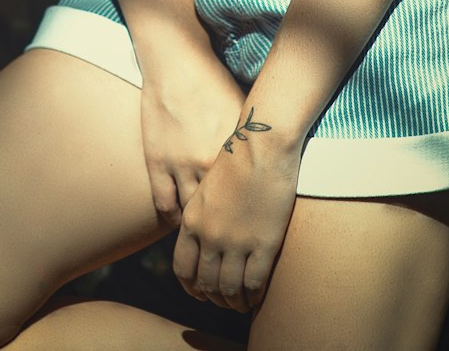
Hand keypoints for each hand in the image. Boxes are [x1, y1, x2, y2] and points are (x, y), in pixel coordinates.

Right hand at [138, 47, 245, 226]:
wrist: (177, 62)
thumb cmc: (214, 83)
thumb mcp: (242, 112)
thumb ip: (252, 143)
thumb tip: (268, 166)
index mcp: (233, 154)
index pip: (244, 202)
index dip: (246, 220)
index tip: (248, 228)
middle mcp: (208, 164)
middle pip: (218, 215)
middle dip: (223, 233)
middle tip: (227, 242)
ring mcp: (179, 164)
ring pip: (189, 215)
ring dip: (197, 230)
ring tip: (204, 237)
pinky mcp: (156, 161)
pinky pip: (164, 202)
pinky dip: (171, 218)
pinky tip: (178, 221)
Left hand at [173, 113, 300, 314]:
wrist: (263, 145)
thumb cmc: (237, 159)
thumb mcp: (206, 189)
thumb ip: (202, 217)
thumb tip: (205, 242)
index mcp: (192, 220)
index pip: (183, 269)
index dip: (192, 287)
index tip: (201, 292)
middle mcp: (210, 236)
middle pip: (207, 284)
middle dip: (215, 299)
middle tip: (225, 302)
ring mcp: (237, 243)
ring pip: (229, 290)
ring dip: (235, 303)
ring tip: (242, 304)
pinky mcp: (264, 244)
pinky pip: (254, 284)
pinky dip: (254, 296)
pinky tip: (258, 295)